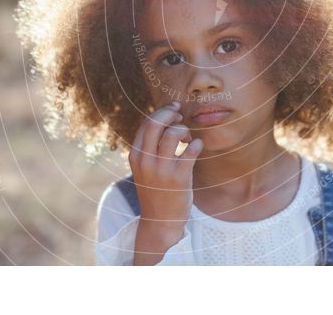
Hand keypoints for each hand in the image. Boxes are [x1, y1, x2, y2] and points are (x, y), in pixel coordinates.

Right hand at [129, 100, 203, 263]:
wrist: (160, 221)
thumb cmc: (156, 189)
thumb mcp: (145, 167)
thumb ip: (150, 146)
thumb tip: (164, 119)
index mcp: (136, 156)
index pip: (146, 123)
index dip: (162, 112)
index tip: (173, 110)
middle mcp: (145, 161)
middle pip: (155, 123)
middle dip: (170, 113)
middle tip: (180, 116)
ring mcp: (161, 170)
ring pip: (173, 134)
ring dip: (184, 129)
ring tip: (188, 138)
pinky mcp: (179, 178)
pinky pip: (191, 149)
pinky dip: (197, 143)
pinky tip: (197, 147)